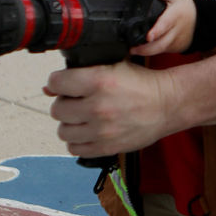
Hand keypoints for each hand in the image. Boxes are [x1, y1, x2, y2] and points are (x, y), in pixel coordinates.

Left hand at [44, 61, 173, 157]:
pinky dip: (78, 141)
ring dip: (70, 124)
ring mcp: (102, 131)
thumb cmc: (141, 84)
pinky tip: (88, 131)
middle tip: (76, 101)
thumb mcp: (113, 66)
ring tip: (83, 118)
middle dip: (64, 103)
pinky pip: (75, 149)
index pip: (56, 83)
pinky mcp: (106, 148)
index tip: (64, 84)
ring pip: (63, 131)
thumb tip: (48, 88)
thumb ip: (81, 74)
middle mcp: (98, 107)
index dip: (58, 82)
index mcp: (99, 81)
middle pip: (57, 110)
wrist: (167, 104)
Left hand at [130, 0, 196, 56]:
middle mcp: (176, 31)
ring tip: (134, 50)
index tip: (149, 37)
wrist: (202, 21)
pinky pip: (163, 51)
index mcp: (175, 15)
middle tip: (132, 49)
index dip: (157, 31)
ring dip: (146, 52)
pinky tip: (144, 49)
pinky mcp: (175, 48)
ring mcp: (176, 41)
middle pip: (161, 44)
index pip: (165, 24)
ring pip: (161, 50)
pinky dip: (153, 51)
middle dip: (146, 49)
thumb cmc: (186, 8)